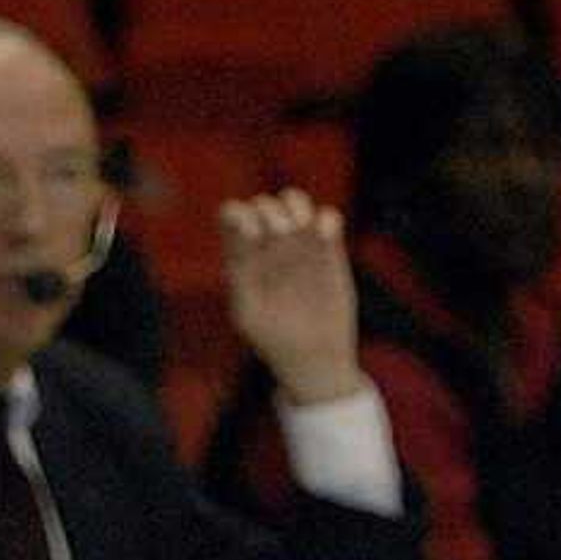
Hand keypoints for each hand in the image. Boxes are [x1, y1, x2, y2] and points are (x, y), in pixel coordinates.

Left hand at [221, 190, 364, 406]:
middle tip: (280, 234)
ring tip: (300, 226)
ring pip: (294, 201)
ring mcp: (299, 247)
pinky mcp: (328, 252)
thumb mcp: (248, 313)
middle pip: (263, 205)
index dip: (239, 214)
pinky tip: (325, 236)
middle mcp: (269, 247)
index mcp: (243, 259)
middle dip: (269, 210)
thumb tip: (248, 234)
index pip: (232, 217)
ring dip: (296, 203)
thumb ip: (239, 276)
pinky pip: (327, 217)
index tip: (251, 232)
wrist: (314, 358)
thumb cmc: (274, 341)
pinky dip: (326, 218)